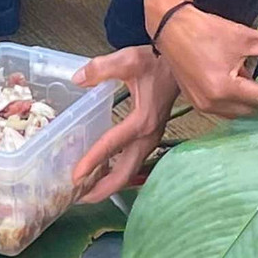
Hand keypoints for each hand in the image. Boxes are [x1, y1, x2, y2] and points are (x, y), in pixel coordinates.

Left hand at [72, 46, 179, 203]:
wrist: (182, 65)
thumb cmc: (157, 62)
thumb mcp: (129, 59)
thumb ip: (101, 68)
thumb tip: (77, 78)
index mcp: (142, 120)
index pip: (112, 145)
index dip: (93, 161)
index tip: (75, 176)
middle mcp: (148, 136)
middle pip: (125, 173)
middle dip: (102, 189)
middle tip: (77, 198)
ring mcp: (151, 139)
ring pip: (130, 171)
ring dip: (109, 183)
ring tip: (85, 191)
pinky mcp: (150, 137)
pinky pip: (132, 161)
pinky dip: (116, 171)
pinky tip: (100, 171)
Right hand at [152, 5, 257, 117]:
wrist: (171, 26)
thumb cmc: (204, 31)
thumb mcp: (245, 36)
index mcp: (225, 89)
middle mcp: (212, 103)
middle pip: (252, 109)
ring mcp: (202, 105)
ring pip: (238, 110)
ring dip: (250, 97)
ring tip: (253, 74)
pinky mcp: (196, 101)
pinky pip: (224, 107)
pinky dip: (235, 97)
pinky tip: (237, 78)